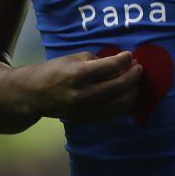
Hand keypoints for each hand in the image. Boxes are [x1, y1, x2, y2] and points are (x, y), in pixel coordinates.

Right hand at [15, 51, 141, 121]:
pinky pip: (114, 113)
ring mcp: (86, 110)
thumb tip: (121, 62)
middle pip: (119, 86)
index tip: (130, 55)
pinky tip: (128, 94)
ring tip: (136, 81)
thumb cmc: (55, 70)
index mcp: (77, 75)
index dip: (125, 60)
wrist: (36, 94)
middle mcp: (83, 95)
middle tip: (138, 67)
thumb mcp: (74, 58)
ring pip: (120, 103)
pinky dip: (125, 103)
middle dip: (133, 75)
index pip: (110, 67)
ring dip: (133, 91)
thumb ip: (98, 60)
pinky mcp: (88, 120)